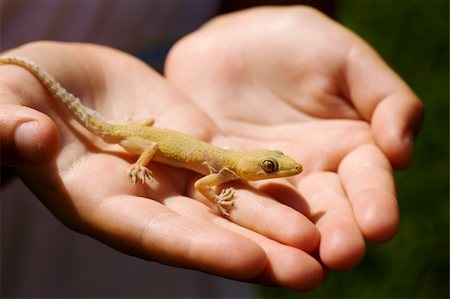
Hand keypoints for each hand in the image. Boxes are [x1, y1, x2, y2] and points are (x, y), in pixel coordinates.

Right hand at [0, 41, 322, 290]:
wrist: (57, 76)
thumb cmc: (16, 92)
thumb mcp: (2, 103)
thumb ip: (6, 125)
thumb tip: (27, 137)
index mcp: (97, 201)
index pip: (153, 235)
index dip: (200, 250)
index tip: (250, 263)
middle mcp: (143, 197)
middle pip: (204, 231)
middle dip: (255, 251)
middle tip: (310, 272)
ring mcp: (172, 171)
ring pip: (227, 201)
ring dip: (273, 221)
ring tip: (322, 240)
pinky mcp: (193, 142)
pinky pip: (232, 163)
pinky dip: (264, 177)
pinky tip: (302, 188)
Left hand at [165, 6, 422, 269]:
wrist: (233, 40)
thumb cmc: (296, 44)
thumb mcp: (345, 59)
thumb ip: (384, 98)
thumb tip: (402, 150)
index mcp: (349, 147)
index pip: (368, 180)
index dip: (375, 201)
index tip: (379, 224)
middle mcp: (310, 174)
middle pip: (328, 210)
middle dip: (337, 234)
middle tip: (339, 254)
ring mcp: (265, 181)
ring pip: (281, 216)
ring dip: (290, 242)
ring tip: (300, 267)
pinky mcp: (225, 177)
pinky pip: (233, 199)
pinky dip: (239, 220)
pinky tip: (244, 241)